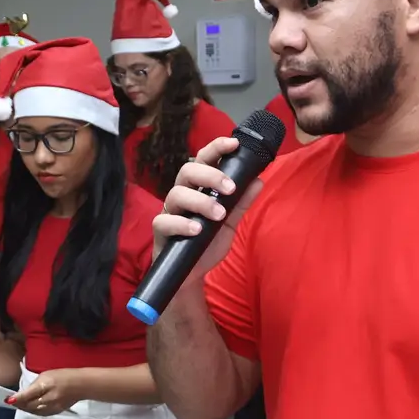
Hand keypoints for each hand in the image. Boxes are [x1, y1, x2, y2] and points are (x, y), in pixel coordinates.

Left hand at [7, 368, 83, 415]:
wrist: (81, 385)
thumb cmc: (63, 376)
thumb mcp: (46, 375)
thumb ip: (34, 384)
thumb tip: (24, 393)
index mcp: (46, 386)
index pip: (28, 395)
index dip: (17, 398)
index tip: (8, 399)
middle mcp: (49, 398)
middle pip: (29, 405)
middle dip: (19, 404)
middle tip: (12, 401)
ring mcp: (53, 407)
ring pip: (34, 411)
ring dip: (25, 408)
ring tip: (19, 404)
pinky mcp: (56, 411)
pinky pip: (41, 413)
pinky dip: (33, 411)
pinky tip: (30, 408)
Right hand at [153, 137, 264, 269]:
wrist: (191, 274)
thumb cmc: (206, 243)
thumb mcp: (229, 223)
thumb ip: (241, 203)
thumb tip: (258, 180)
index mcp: (198, 188)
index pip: (203, 160)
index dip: (216, 148)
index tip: (234, 143)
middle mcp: (182, 195)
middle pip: (188, 171)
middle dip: (210, 175)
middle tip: (230, 188)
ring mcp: (170, 211)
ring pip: (177, 194)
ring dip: (200, 201)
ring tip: (218, 214)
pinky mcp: (160, 230)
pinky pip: (165, 221)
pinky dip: (182, 224)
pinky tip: (197, 230)